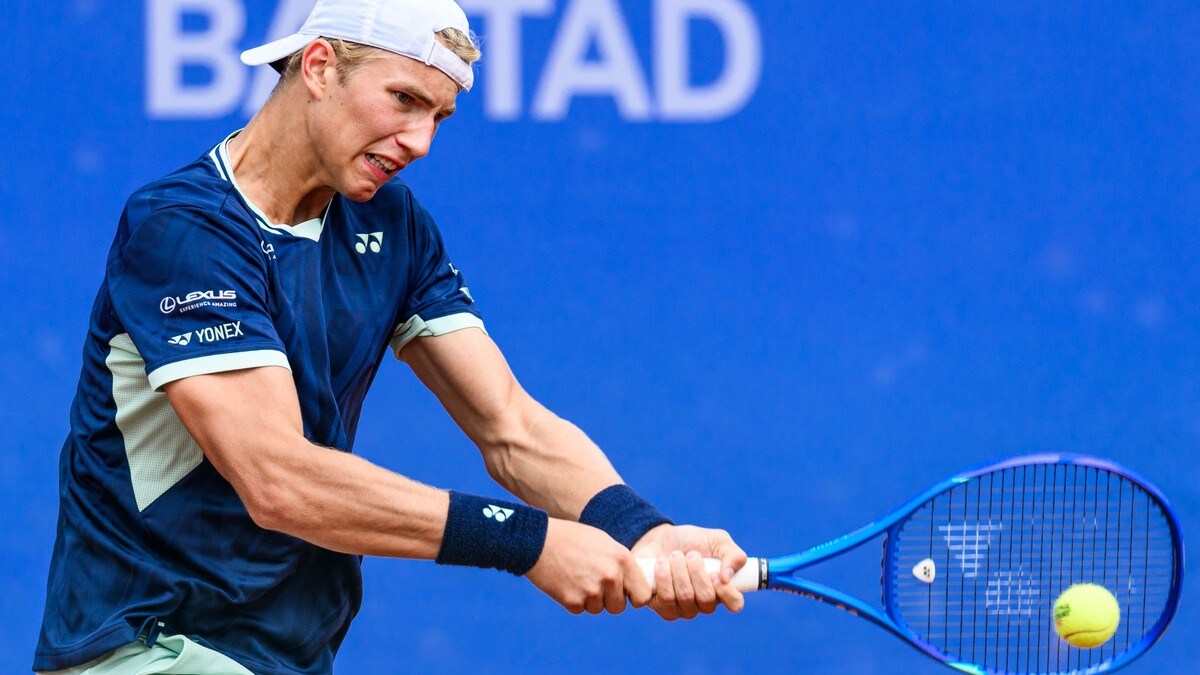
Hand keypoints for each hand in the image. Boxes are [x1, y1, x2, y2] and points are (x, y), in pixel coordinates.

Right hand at [525, 518, 651, 614]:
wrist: (538, 540)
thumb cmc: (572, 538)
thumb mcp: (603, 542)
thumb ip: (620, 563)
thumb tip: (632, 583)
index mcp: (622, 559)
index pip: (642, 595)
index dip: (634, 596)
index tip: (625, 593)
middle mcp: (610, 576)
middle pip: (619, 606)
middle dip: (609, 600)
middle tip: (594, 584)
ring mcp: (592, 590)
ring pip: (598, 609)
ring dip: (589, 599)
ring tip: (577, 577)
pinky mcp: (573, 601)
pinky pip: (580, 609)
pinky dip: (573, 600)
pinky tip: (565, 582)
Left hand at [630, 524, 747, 619]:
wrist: (660, 538)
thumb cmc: (692, 541)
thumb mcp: (717, 540)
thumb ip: (733, 555)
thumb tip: (727, 577)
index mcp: (723, 588)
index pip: (735, 603)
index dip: (726, 591)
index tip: (714, 573)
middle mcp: (705, 603)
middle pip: (706, 598)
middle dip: (696, 571)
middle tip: (690, 554)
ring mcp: (684, 609)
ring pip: (685, 597)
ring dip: (678, 570)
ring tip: (674, 555)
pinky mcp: (664, 608)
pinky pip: (665, 599)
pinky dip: (663, 577)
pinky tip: (661, 565)